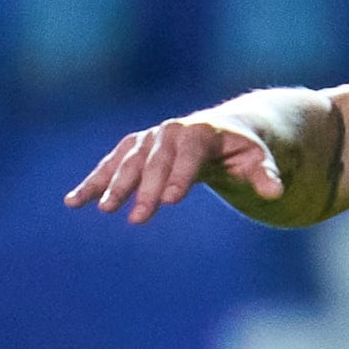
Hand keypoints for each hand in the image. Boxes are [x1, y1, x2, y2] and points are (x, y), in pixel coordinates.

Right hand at [64, 96, 323, 226]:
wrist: (223, 130)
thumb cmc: (244, 150)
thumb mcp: (259, 159)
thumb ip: (265, 174)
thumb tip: (275, 193)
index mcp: (201, 133)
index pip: (188, 157)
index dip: (179, 177)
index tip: (170, 201)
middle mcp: (170, 132)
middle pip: (155, 163)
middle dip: (146, 190)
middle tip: (139, 218)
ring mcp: (149, 139)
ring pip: (128, 163)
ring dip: (113, 185)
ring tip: (103, 209)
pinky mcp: (134, 148)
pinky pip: (110, 166)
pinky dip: (93, 182)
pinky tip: (74, 201)